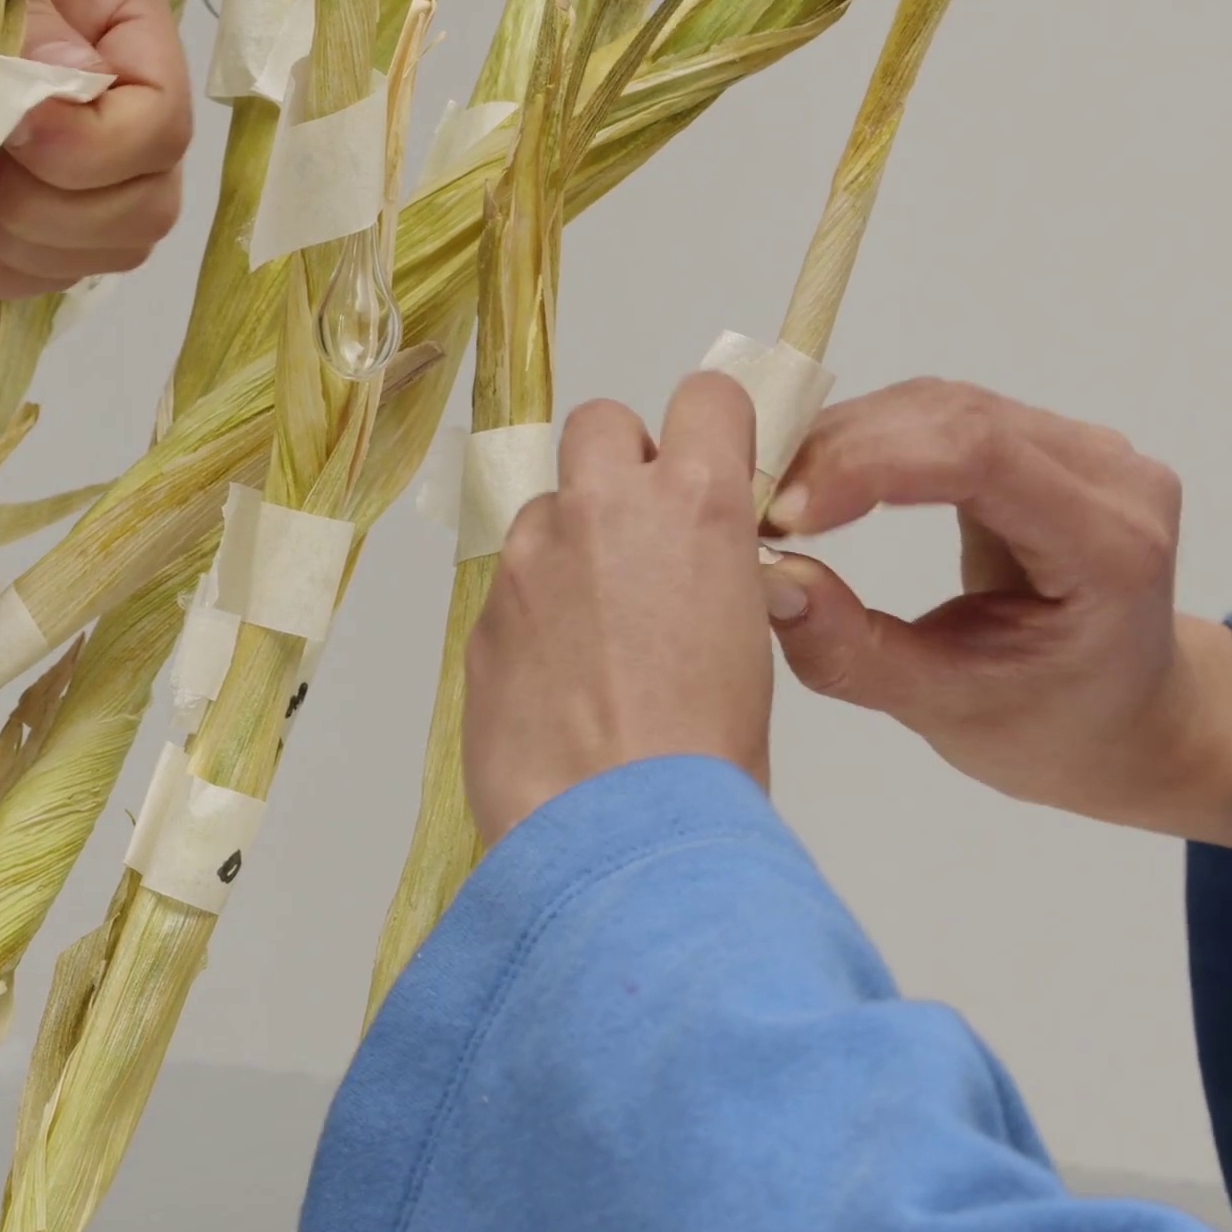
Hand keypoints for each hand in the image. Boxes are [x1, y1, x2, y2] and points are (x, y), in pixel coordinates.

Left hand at [0, 0, 191, 297]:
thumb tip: (74, 87)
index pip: (161, 114)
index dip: (88, 148)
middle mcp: (112, 64)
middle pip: (147, 196)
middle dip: (56, 210)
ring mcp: (75, 121)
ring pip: (107, 238)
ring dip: (24, 242)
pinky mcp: (26, 161)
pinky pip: (48, 254)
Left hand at [462, 373, 777, 844]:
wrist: (616, 834)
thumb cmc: (707, 755)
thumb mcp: (748, 638)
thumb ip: (712, 566)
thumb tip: (696, 562)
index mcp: (695, 503)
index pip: (706, 397)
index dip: (712, 430)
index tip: (715, 466)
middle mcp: (605, 508)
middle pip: (603, 423)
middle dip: (623, 467)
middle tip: (644, 541)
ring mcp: (531, 557)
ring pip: (548, 508)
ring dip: (570, 546)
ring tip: (598, 634)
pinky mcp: (482, 612)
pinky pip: (512, 584)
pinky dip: (534, 613)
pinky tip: (560, 683)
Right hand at [759, 379, 1231, 852]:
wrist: (1129, 718)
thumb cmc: (1052, 731)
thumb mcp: (947, 711)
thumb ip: (855, 654)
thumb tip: (768, 580)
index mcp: (1112, 549)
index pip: (981, 460)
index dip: (871, 466)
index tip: (784, 512)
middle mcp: (1114, 478)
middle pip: (958, 418)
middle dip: (842, 449)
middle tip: (753, 501)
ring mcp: (1088, 449)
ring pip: (944, 404)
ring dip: (848, 439)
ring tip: (774, 494)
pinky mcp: (1050, 441)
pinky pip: (948, 416)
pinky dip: (873, 441)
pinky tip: (819, 479)